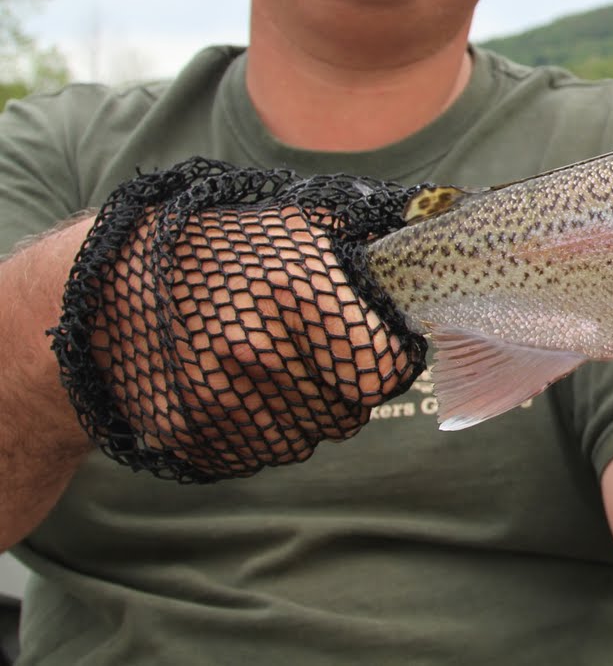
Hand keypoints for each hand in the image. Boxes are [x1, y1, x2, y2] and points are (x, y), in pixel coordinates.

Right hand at [81, 205, 416, 479]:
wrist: (109, 288)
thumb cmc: (222, 251)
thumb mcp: (297, 226)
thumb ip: (368, 240)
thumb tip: (436, 226)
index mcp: (295, 296)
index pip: (382, 370)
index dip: (383, 360)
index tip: (372, 347)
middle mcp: (258, 353)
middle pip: (348, 410)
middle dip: (342, 386)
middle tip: (314, 355)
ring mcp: (219, 401)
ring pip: (306, 438)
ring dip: (303, 411)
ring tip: (273, 369)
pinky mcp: (191, 437)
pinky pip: (258, 453)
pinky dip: (259, 431)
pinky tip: (238, 390)